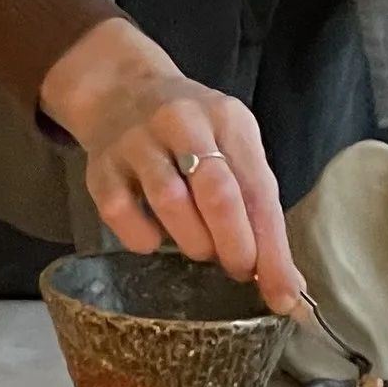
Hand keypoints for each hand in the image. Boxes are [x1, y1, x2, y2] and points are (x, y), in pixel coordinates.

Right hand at [39, 17, 304, 312]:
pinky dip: (143, 239)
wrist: (121, 91)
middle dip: (236, 247)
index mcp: (227, 119)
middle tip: (239, 270)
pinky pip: (122, 214)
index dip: (273, 249)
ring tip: (202, 249)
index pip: (259, 191)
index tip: (285, 295)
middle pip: (218, 194)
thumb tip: (287, 284)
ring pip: (171, 202)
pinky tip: (154, 237)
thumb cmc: (191, 132)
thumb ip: (257, 208)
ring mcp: (137, 142)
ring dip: (195, 242)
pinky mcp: (101, 166)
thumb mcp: (232, 148)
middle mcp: (182, 121)